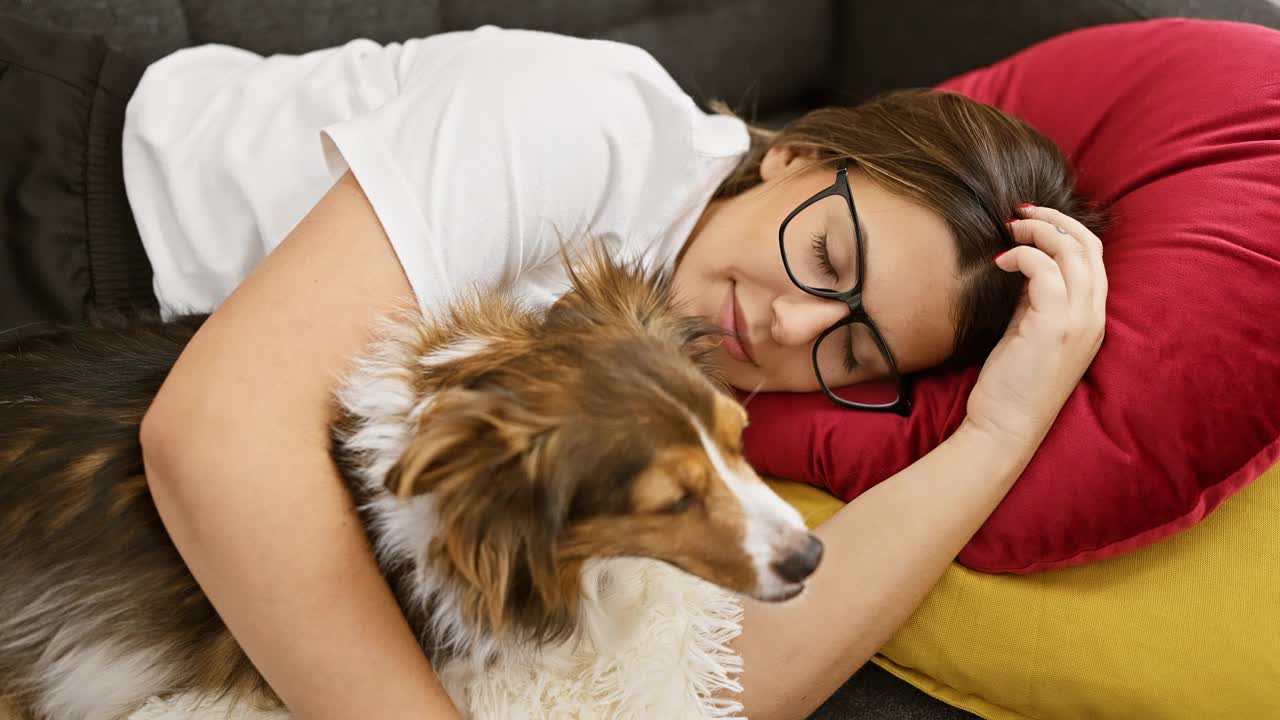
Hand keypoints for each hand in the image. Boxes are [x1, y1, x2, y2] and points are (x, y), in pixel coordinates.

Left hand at [962, 204, 1107, 448]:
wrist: (1005, 429)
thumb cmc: (1011, 384)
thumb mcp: (1029, 332)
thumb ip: (1036, 300)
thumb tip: (1025, 265)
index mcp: (1093, 318)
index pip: (1094, 257)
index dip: (1066, 229)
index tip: (1032, 219)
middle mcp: (1094, 317)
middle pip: (1088, 246)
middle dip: (1054, 219)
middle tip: (1019, 212)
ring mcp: (1079, 321)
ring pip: (1072, 251)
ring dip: (1039, 231)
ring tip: (1009, 229)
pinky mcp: (1054, 326)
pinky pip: (1046, 270)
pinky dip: (1023, 256)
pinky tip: (1000, 263)